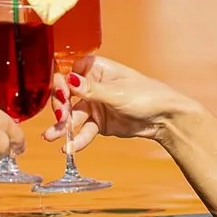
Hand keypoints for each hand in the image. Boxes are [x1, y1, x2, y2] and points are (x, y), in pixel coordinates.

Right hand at [43, 55, 193, 151]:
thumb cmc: (147, 95)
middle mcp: (92, 86)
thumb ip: (91, 90)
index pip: (69, 73)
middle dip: (61, 108)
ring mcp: (95, 105)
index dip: (61, 84)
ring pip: (73, 116)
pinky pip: (85, 130)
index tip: (61, 95)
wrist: (165, 118)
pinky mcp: (99, 123)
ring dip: (63, 127)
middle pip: (67, 96)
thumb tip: (69, 80)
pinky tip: (69, 147)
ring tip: (51, 137)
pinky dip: (77, 139)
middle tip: (59, 118)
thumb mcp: (117, 93)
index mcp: (96, 69)